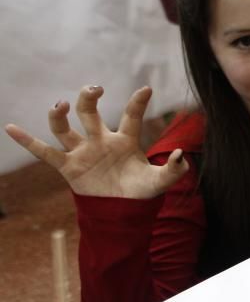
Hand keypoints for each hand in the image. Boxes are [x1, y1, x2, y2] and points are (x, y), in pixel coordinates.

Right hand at [4, 86, 188, 198]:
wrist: (122, 212)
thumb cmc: (141, 192)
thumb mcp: (160, 182)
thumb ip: (173, 169)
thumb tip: (180, 156)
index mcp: (125, 140)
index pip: (130, 116)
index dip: (138, 103)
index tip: (147, 89)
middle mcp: (101, 140)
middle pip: (90, 113)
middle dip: (89, 98)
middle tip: (94, 90)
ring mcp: (83, 152)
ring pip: (65, 127)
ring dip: (59, 115)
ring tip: (60, 105)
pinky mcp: (68, 166)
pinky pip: (44, 152)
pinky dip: (27, 141)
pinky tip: (11, 127)